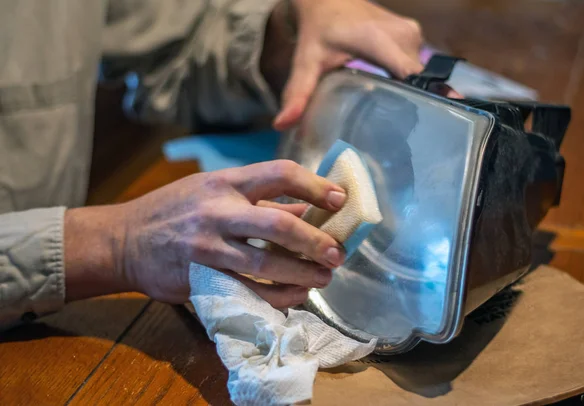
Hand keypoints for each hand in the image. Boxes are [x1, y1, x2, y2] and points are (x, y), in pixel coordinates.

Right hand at [64, 161, 346, 307]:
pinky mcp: (200, 278)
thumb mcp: (214, 191)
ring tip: (324, 278)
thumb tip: (307, 207)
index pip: (279, 174)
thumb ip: (261, 200)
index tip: (340, 199)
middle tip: (337, 253)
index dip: (315, 185)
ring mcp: (207, 247)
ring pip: (265, 264)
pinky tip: (296, 296)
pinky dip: (277, 297)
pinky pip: (247, 292)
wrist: (123, 240)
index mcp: (225, 182)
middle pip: (278, 225)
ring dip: (302, 274)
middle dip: (315, 241)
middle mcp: (217, 211)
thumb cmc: (174, 210)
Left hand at [263, 0, 423, 130]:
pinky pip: (416, 64)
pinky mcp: (414, 34)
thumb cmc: (318, 30)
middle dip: (410, 104)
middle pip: (418, 80)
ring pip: (419, 73)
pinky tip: (394, 93)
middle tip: (397, 131)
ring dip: (410, 92)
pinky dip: (407, 79)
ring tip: (395, 114)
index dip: (420, 102)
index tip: (415, 128)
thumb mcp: (307, 62)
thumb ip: (299, 93)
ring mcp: (412, 33)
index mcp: (381, 41)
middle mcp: (404, 36)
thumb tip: (282, 124)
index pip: (413, 76)